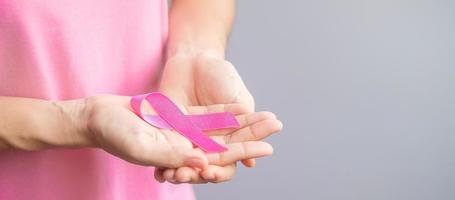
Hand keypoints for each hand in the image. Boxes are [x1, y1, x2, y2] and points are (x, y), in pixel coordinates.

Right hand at [84, 95, 275, 169]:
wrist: (100, 115)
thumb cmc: (116, 134)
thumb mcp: (144, 146)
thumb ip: (173, 155)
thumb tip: (205, 163)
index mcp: (180, 159)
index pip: (219, 159)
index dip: (243, 153)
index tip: (267, 149)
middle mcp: (186, 147)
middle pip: (225, 143)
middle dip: (251, 136)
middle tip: (277, 127)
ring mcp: (184, 131)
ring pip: (220, 128)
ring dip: (243, 123)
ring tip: (267, 116)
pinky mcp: (179, 116)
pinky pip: (207, 115)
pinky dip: (225, 112)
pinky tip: (243, 108)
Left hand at [159, 55, 280, 182]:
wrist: (195, 57)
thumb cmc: (222, 76)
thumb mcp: (238, 99)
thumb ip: (245, 125)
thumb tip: (251, 162)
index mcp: (227, 136)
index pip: (228, 161)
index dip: (222, 170)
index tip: (213, 173)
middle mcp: (207, 141)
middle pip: (206, 166)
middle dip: (201, 174)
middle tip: (196, 175)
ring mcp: (187, 138)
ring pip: (185, 163)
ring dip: (182, 173)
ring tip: (176, 175)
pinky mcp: (168, 132)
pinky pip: (164, 151)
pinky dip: (162, 164)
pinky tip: (159, 174)